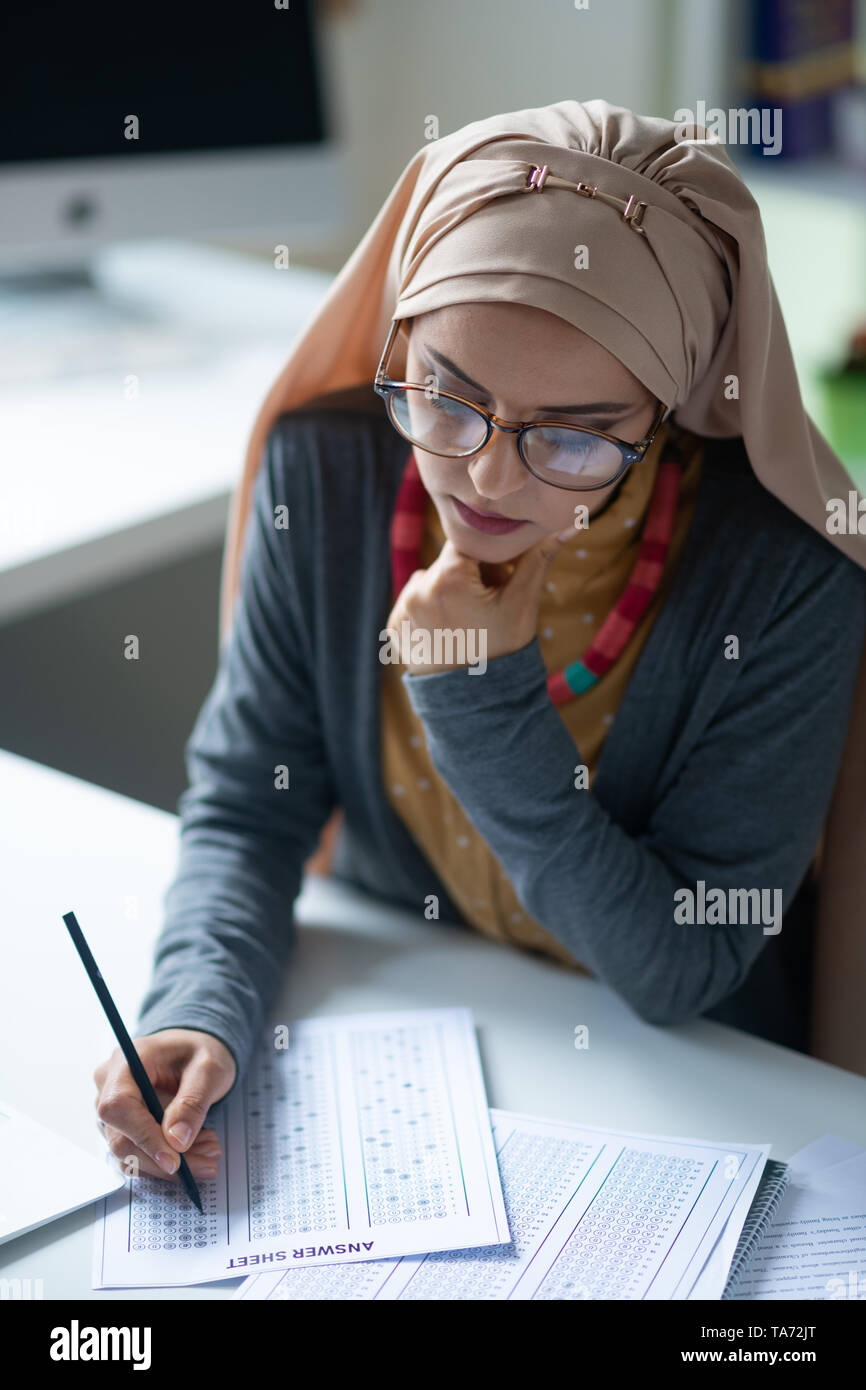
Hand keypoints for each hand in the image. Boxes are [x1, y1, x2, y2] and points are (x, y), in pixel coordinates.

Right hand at [93, 1029, 236, 1182]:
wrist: (193, 1051)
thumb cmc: (198, 1051)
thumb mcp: (208, 1068)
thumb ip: (192, 1102)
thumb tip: (177, 1141)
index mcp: (126, 1061)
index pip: (118, 1107)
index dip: (143, 1137)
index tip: (174, 1160)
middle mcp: (109, 1086)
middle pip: (121, 1138)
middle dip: (164, 1158)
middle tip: (208, 1161)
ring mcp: (113, 1109)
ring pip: (129, 1153)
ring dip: (169, 1163)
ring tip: (209, 1150)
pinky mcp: (122, 1126)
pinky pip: (136, 1153)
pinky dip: (165, 1159)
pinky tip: (195, 1149)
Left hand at [384, 528, 570, 675]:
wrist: (476, 702)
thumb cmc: (504, 650)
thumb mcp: (522, 603)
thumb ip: (539, 558)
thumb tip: (568, 525)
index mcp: (448, 578)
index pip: (468, 543)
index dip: (488, 558)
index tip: (498, 578)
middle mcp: (418, 589)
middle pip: (449, 562)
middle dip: (469, 575)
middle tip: (486, 605)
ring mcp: (403, 609)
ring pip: (431, 580)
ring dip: (448, 590)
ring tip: (468, 621)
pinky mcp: (395, 626)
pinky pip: (415, 602)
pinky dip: (431, 608)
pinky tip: (449, 630)